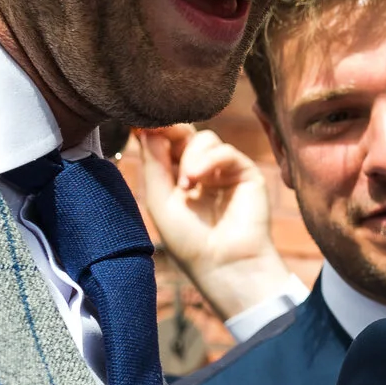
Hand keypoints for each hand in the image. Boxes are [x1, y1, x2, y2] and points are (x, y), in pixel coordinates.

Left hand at [134, 123, 303, 321]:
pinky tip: (198, 180)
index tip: (140, 122)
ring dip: (190, 156)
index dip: (155, 131)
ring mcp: (224, 171)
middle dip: (172, 132)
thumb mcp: (160, 199)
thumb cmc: (188, 240)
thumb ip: (153, 162)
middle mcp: (202, 170)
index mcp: (177, 177)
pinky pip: (226, 151)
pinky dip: (210, 159)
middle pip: (187, 133)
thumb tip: (146, 127)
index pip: (167, 143)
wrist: (223, 263)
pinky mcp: (246, 173)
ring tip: (186, 185)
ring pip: (205, 139)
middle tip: (160, 132)